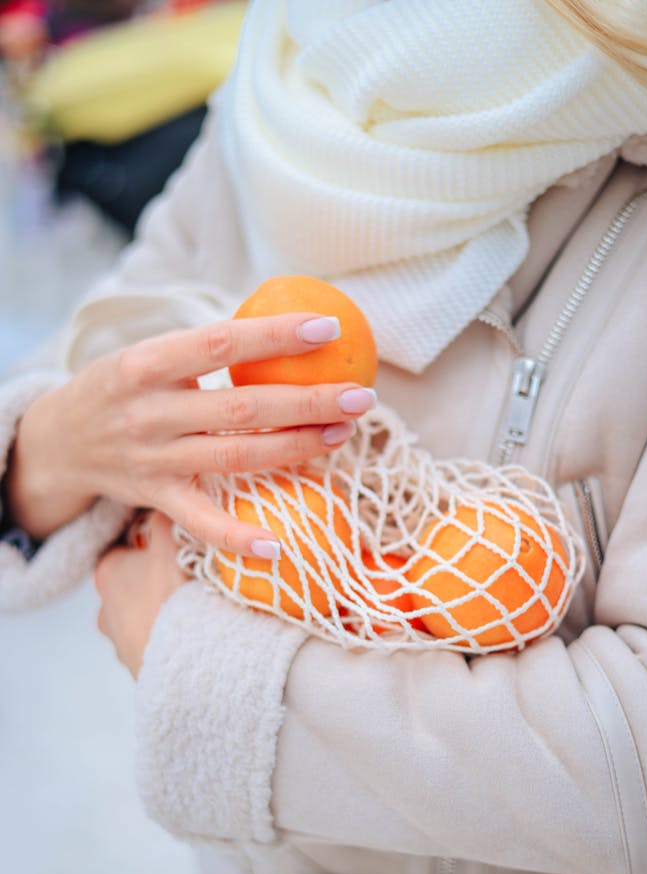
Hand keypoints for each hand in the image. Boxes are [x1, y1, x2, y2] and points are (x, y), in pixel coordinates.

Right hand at [6, 313, 374, 551]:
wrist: (59, 442)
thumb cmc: (119, 388)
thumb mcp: (146, 354)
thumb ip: (203, 346)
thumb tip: (286, 327)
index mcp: (146, 364)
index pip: (220, 343)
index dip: (275, 336)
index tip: (327, 330)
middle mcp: (150, 413)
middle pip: (242, 407)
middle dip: (309, 401)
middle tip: (362, 395)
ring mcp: (154, 460)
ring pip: (236, 457)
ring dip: (296, 448)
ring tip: (344, 434)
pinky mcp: (157, 499)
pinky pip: (201, 523)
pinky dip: (237, 537)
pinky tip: (277, 546)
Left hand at [94, 511, 187, 677]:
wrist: (188, 663)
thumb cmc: (174, 599)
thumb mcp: (171, 545)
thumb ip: (166, 519)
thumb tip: (168, 498)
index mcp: (107, 574)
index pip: (125, 548)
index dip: (151, 544)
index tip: (175, 545)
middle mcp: (105, 609)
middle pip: (133, 584)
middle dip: (157, 580)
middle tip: (189, 575)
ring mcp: (120, 641)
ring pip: (143, 616)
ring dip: (164, 612)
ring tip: (196, 607)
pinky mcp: (139, 667)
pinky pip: (156, 644)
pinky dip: (171, 638)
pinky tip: (194, 634)